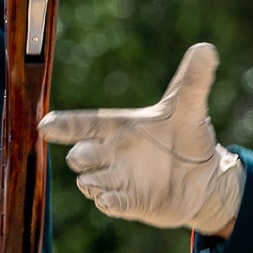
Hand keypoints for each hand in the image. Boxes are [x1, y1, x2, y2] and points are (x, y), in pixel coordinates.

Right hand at [37, 44, 243, 234]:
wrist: (204, 176)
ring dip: (92, 182)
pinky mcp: (131, 203)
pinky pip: (109, 204)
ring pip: (88, 183)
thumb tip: (205, 48)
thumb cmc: (186, 137)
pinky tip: (112, 200)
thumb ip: (193, 81)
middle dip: (80, 157)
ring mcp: (119, 180)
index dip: (63, 124)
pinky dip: (109, 202)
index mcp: (118, 127)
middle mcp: (112, 154)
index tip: (46, 125)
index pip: (83, 123)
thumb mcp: (189, 107)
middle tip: (88, 155)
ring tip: (103, 181)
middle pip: (78, 156)